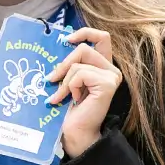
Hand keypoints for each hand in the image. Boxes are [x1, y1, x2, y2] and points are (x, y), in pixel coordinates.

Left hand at [47, 28, 120, 157]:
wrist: (75, 132)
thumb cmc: (69, 108)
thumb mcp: (68, 79)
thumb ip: (69, 63)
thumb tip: (58, 43)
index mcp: (102, 65)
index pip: (102, 37)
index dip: (84, 32)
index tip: (66, 40)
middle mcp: (111, 69)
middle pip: (85, 48)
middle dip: (64, 63)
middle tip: (52, 79)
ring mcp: (112, 77)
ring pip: (79, 62)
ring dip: (64, 80)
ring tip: (61, 96)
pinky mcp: (107, 84)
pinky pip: (80, 74)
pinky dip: (69, 86)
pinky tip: (74, 100)